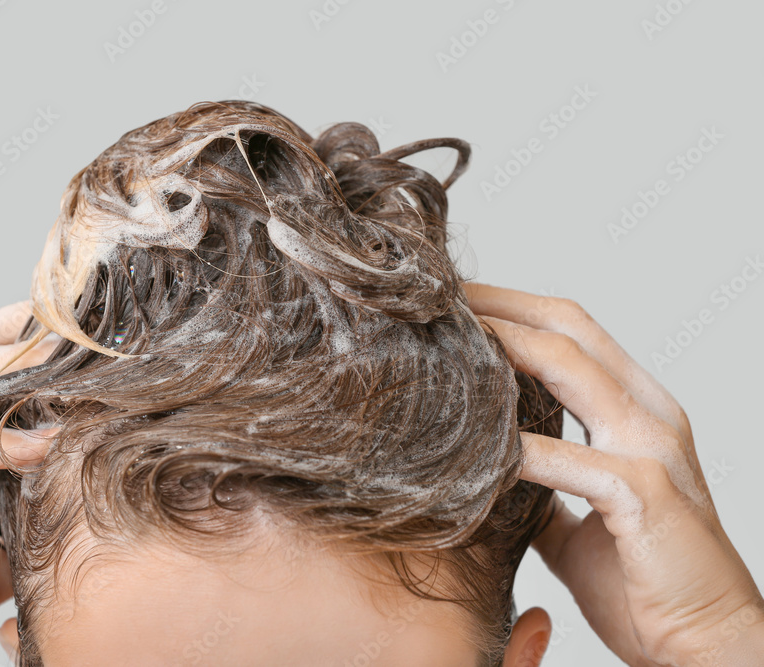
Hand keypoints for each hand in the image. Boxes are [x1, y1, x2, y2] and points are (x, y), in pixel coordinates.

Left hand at [465, 284, 763, 666]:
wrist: (706, 643)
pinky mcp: (647, 496)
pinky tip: (477, 446)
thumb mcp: (582, 519)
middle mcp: (650, 415)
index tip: (457, 306)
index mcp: (638, 412)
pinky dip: (520, 449)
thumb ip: (545, 485)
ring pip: (571, 370)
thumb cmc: (645, 582)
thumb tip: (494, 469)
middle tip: (442, 301)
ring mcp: (652, 450)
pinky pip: (572, 460)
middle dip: (501, 307)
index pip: (572, 333)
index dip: (513, 309)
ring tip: (448, 345)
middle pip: (569, 329)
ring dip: (504, 351)